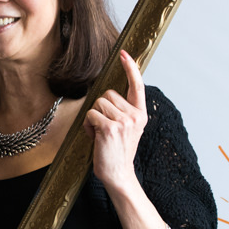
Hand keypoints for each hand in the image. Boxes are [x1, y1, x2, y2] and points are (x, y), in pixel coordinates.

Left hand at [84, 49, 146, 193]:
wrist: (118, 174)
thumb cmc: (117, 150)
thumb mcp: (126, 128)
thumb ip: (122, 111)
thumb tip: (106, 94)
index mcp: (141, 114)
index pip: (137, 86)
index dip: (131, 68)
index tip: (125, 54)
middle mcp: (135, 116)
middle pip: (107, 94)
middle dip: (100, 108)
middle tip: (104, 127)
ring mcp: (124, 121)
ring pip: (97, 103)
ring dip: (92, 117)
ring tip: (99, 133)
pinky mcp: (110, 128)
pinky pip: (90, 114)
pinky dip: (87, 125)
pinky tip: (94, 137)